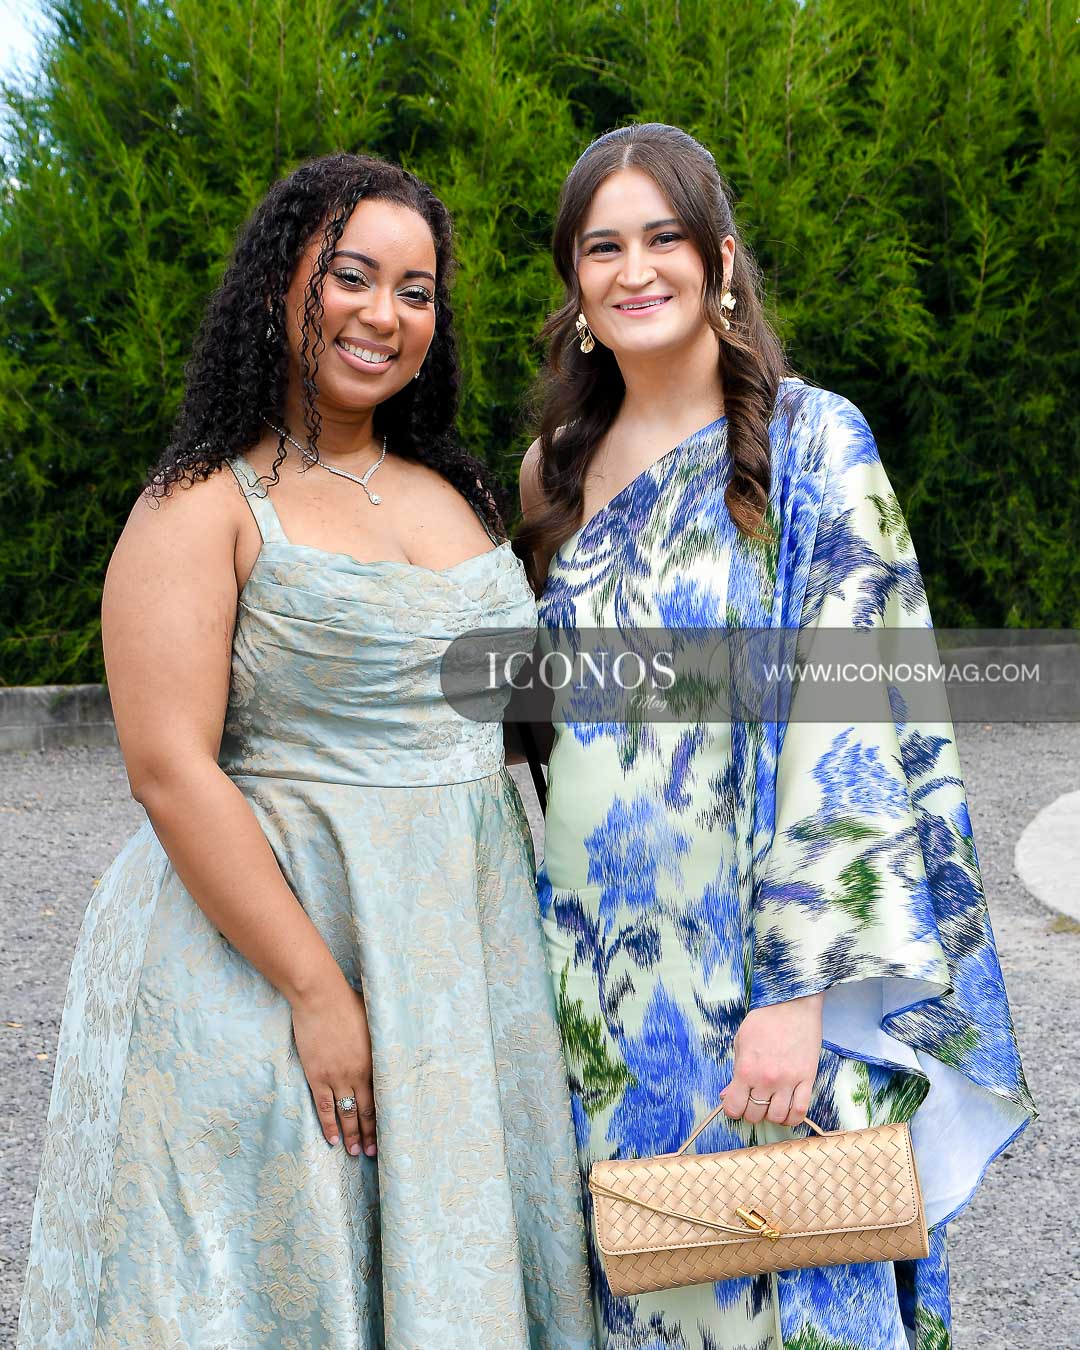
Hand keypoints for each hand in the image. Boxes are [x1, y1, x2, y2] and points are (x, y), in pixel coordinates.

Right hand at [290, 976, 376, 1157]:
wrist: (320, 997)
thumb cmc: (348, 1002)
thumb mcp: (373, 1019)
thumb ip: (379, 1037)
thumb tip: (390, 1040)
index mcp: (374, 1060)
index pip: (382, 1097)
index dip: (384, 1117)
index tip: (388, 1133)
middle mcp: (358, 1073)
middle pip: (366, 1110)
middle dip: (370, 1133)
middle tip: (372, 1153)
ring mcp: (336, 1076)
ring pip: (346, 1113)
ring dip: (351, 1135)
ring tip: (355, 1151)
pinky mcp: (316, 1075)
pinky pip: (324, 1106)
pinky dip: (329, 1124)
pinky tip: (333, 1139)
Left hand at [719, 991, 823, 1127]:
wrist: (792, 1004)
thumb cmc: (764, 1020)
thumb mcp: (741, 1041)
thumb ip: (735, 1070)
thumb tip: (727, 1094)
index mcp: (746, 1069)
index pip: (734, 1107)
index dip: (733, 1109)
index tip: (736, 1105)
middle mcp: (767, 1079)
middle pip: (755, 1115)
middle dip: (751, 1112)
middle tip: (753, 1102)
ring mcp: (789, 1081)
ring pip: (778, 1117)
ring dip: (772, 1115)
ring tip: (771, 1104)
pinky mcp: (807, 1079)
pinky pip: (801, 1110)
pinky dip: (793, 1117)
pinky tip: (787, 1111)